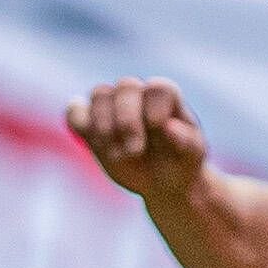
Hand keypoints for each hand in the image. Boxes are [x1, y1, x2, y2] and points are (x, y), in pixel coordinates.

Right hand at [67, 76, 212, 201]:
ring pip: (100, 94)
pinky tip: (93, 143)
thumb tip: (169, 127)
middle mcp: (139, 95)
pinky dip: (79, 124)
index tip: (157, 128)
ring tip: (118, 156)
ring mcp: (112, 105)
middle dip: (128, 120)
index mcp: (167, 98)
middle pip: (126, 86)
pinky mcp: (90, 121)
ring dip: (104, 125)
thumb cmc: (180, 164)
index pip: (159, 88)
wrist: (161, 182)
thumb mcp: (192, 157)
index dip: (155, 106)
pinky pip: (75, 112)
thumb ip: (186, 141)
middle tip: (135, 152)